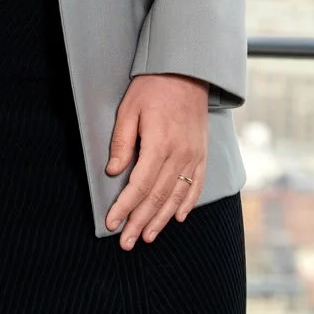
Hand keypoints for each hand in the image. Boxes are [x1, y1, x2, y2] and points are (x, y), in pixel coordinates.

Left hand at [104, 72, 209, 248]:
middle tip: (126, 242)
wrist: (187, 72)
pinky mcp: (202, 154)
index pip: (139, 185)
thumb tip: (113, 172)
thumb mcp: (129, 109)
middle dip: (140, 222)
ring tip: (147, 236)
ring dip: (161, 220)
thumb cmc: (153, 87)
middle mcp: (180, 155)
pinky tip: (177, 218)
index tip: (112, 223)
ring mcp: (194, 156)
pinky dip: (187, 204)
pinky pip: (196, 185)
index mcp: (159, 144)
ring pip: (176, 197)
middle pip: (157, 197)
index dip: (125, 207)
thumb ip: (121, 142)